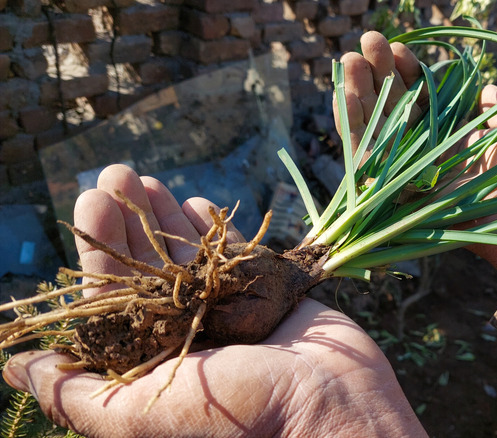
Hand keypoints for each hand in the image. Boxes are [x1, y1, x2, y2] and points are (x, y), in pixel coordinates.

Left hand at [3, 165, 423, 436]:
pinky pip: (236, 256)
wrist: (332, 406)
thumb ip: (78, 393)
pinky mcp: (267, 293)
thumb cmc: (241, 414)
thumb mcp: (142, 414)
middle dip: (130, 221)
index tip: (91, 201)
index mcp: (154, 360)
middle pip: (149, 267)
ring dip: (166, 217)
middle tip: (116, 174)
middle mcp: (188, 333)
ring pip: (189, 256)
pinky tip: (197, 204)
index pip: (114, 297)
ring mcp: (230, 310)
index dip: (99, 249)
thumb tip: (14, 371)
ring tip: (147, 178)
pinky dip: (217, 230)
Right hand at [339, 32, 496, 301]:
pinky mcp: (387, 189)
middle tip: (367, 41)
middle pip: (392, 108)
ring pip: (372, 125)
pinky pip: (361, 152)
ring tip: (349, 58)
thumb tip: (489, 86)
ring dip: (358, 90)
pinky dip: (350, 121)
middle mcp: (424, 155)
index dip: (408, 73)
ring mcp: (404, 172)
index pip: (420, 100)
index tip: (399, 48)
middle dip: (378, 73)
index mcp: (450, 141)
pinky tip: (344, 90)